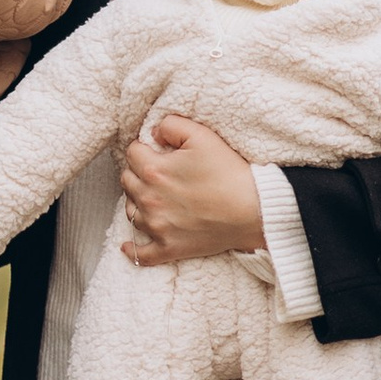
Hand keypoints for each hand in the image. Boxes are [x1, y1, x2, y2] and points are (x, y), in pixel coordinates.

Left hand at [120, 112, 265, 265]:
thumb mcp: (202, 136)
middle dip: (138, 172)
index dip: (145, 148)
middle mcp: (149, 199)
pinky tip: (126, 246)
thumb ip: (171, 125)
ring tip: (154, 196)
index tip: (158, 151)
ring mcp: (157, 227)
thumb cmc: (230, 172)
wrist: (254, 210)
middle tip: (158, 171)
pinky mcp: (169, 248)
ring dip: (137, 201)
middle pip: (127, 180)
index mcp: (154, 170)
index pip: (132, 153)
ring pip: (130, 211)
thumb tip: (153, 133)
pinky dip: (132, 249)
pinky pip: (141, 254)